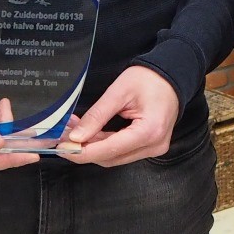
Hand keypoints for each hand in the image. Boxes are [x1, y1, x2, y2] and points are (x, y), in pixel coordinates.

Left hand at [60, 65, 179, 165]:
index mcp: (149, 131)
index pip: (109, 150)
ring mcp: (154, 148)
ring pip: (115, 157)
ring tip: (75, 133)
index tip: (62, 148)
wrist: (172, 76)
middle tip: (64, 136)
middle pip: (111, 158)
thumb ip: (97, 116)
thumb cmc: (149, 79)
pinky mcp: (150, 146)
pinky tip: (91, 134)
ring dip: (93, 147)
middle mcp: (154, 145)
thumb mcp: (119, 92)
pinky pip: (123, 152)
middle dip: (85, 149)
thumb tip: (76, 137)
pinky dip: (105, 144)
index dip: (82, 152)